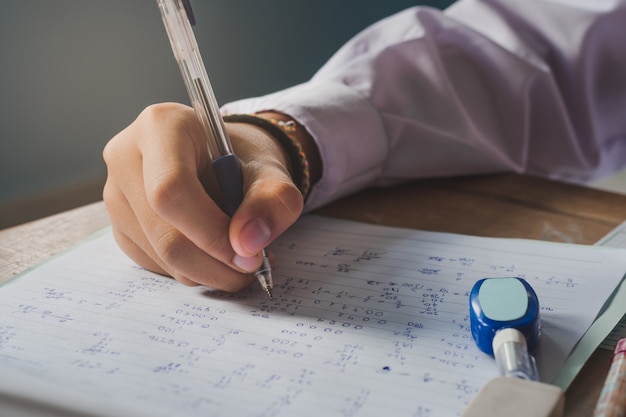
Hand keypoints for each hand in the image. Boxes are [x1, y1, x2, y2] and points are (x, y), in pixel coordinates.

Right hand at [102, 103, 303, 291]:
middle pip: (163, 232)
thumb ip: (272, 201)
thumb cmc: (244, 159)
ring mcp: (116, 194)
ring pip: (160, 255)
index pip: (171, 189)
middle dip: (214, 262)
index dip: (211, 232)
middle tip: (251, 267)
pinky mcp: (119, 226)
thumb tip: (247, 243)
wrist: (227, 160)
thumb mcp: (271, 171)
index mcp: (161, 126)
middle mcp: (126, 157)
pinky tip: (214, 253)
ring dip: (207, 270)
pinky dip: (192, 270)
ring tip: (240, 255)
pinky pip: (155, 264)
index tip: (248, 254)